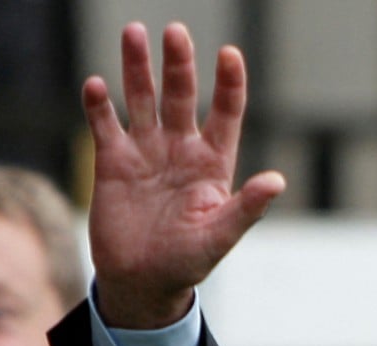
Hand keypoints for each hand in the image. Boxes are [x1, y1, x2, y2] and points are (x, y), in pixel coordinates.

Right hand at [82, 21, 285, 327]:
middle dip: (178, 65)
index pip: (226, 114)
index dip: (229, 85)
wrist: (143, 281)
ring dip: (137, 69)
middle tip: (175, 32)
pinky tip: (98, 86)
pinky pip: (106, 126)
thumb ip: (247, 208)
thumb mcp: (221, 236)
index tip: (230, 54)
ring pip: (143, 100)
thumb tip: (278, 181)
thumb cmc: (189, 261)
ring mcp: (147, 152)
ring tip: (134, 33)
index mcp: (213, 164)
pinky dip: (100, 106)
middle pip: (181, 96)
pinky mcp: (113, 163)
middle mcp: (181, 149)